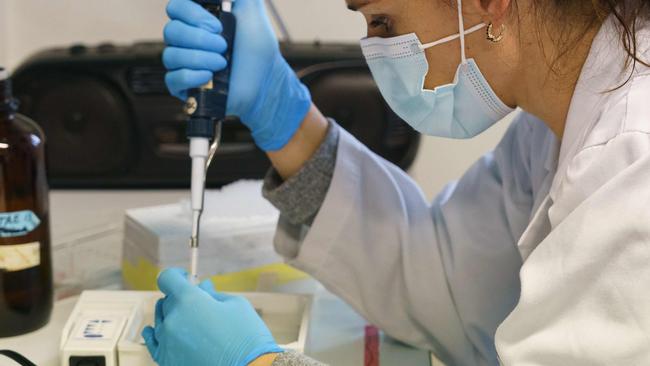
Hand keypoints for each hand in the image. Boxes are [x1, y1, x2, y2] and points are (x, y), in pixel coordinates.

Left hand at [141, 268, 282, 365]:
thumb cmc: (247, 337)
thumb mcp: (235, 305)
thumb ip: (213, 293)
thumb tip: (202, 286)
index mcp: (189, 300)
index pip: (168, 278)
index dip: (178, 275)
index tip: (187, 279)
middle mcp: (172, 319)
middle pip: (167, 300)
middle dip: (180, 297)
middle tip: (197, 302)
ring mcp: (167, 342)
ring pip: (161, 321)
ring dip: (172, 315)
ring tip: (187, 319)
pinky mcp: (166, 360)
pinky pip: (153, 342)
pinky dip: (153, 334)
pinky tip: (154, 330)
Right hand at [163, 0, 311, 150]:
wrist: (264, 79)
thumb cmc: (257, 46)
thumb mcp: (251, 10)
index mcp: (195, 19)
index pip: (175, 8)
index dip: (193, 15)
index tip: (218, 26)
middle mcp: (184, 39)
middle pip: (171, 31)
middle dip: (200, 39)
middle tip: (224, 46)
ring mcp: (182, 63)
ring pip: (171, 55)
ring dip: (199, 58)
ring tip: (222, 64)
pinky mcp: (183, 86)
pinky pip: (172, 79)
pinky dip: (191, 77)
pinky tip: (209, 77)